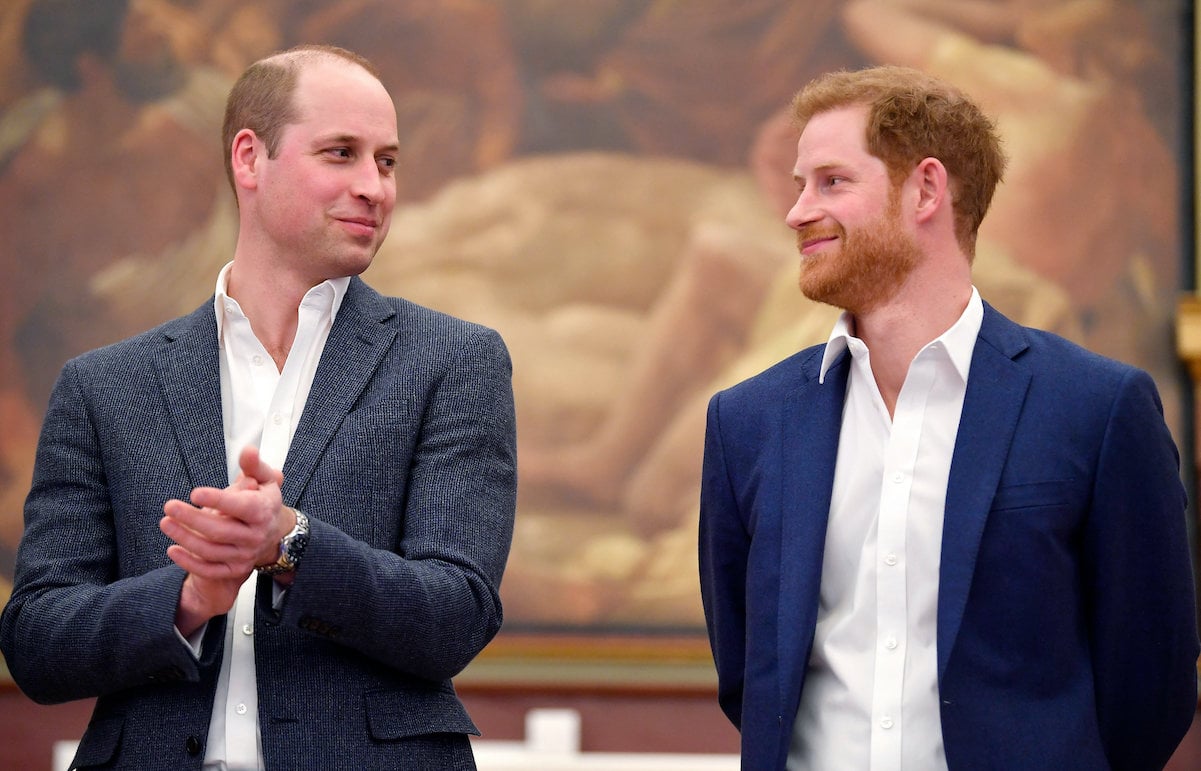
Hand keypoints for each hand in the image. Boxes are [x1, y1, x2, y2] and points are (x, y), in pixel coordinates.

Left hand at [160, 446, 293, 633]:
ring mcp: (245, 555)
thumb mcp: (265, 480)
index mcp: (263, 512)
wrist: (274, 533)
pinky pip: (210, 570)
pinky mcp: (235, 569)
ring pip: (210, 550)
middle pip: (220, 530)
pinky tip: (172, 550)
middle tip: (170, 506)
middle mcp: (255, 536)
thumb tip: (248, 451)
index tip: (195, 492)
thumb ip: (253, 465)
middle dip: (192, 519)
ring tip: (165, 522)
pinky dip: (189, 562)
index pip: (241, 507)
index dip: (218, 500)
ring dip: (184, 537)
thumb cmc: (262, 501)